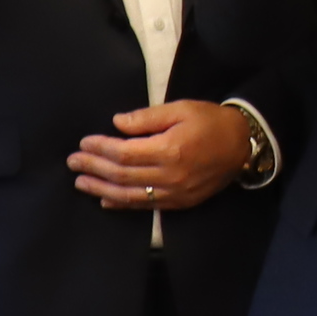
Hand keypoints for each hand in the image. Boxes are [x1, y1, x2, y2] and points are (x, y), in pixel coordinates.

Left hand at [69, 101, 252, 211]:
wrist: (243, 146)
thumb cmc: (211, 122)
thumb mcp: (181, 109)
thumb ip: (147, 118)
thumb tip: (117, 123)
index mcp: (169, 149)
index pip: (124, 152)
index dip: (101, 148)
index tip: (84, 142)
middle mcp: (169, 176)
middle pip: (122, 175)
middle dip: (94, 168)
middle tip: (73, 162)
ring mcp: (173, 193)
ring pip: (129, 195)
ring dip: (101, 189)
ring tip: (81, 183)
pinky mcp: (178, 203)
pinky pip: (145, 206)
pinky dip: (122, 204)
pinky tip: (105, 200)